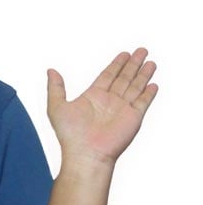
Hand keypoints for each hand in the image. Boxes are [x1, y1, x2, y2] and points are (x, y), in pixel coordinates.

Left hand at [46, 48, 157, 165]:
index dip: (116, 64)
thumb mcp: (56, 107)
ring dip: (143, 74)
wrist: (86, 154)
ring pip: (135, 86)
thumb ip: (55, 88)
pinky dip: (148, 93)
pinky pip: (142, 102)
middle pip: (124, 77)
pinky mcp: (133, 118)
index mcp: (93, 97)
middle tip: (141, 50)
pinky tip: (153, 84)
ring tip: (150, 62)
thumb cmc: (70, 135)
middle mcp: (109, 101)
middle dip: (133, 64)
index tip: (124, 54)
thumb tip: (51, 71)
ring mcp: (122, 109)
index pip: (108, 75)